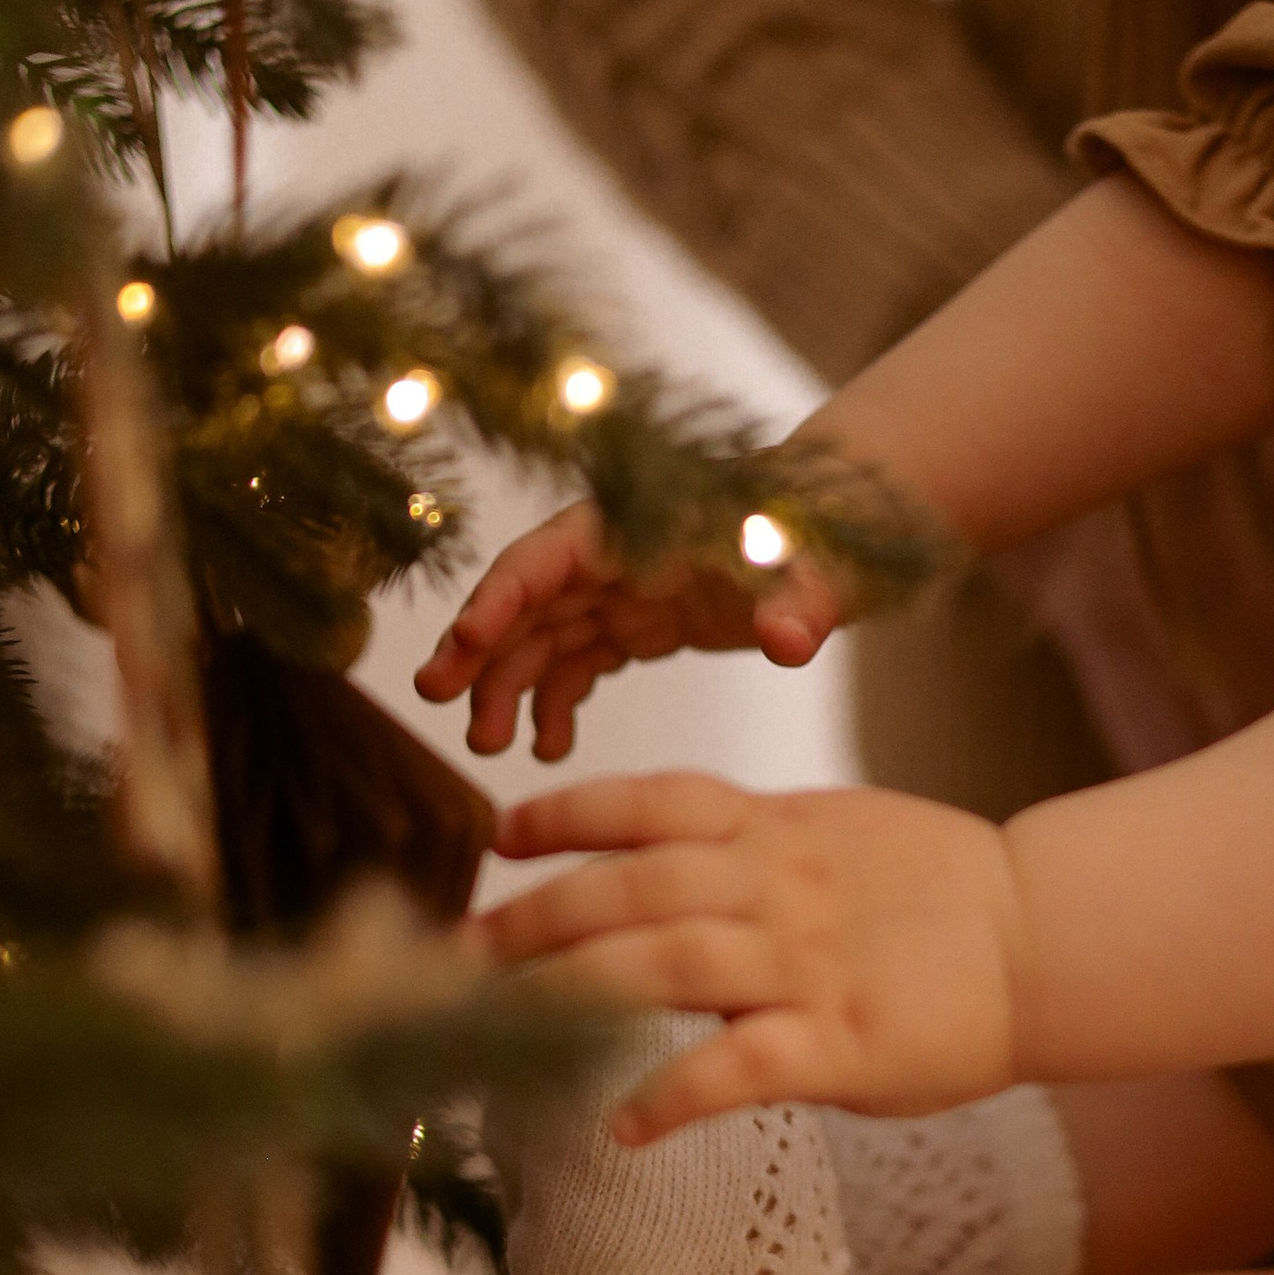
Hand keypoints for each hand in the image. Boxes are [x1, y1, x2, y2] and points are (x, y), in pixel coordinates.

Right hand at [413, 499, 845, 760]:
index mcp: (638, 528)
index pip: (549, 556)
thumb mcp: (816, 571)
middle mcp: (617, 554)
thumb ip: (800, 604)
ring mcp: (624, 589)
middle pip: (527, 598)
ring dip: (510, 687)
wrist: (838, 533)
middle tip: (435, 700)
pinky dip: (558, 702)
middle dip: (479, 647)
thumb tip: (793, 642)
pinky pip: (579, 662)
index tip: (461, 642)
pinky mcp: (639, 621)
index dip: (500, 597)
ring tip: (489, 746)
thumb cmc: (819, 537)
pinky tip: (548, 747)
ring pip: (544, 637)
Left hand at [475, 773, 1025, 1129]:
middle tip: (462, 949)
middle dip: (536, 914)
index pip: (653, 802)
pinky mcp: (842, 1042)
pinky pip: (740, 1068)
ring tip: (499, 1019)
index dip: (570, 812)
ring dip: (570, 990)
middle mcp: (779, 886)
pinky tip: (621, 1125)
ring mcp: (808, 963)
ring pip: (666, 961)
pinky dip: (672, 1096)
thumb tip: (649, 854)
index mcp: (776, 830)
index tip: (502, 832)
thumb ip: (745, 843)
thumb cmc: (934, 894)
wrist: (1043, 940)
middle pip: (633, 885)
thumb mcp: (835, 831)